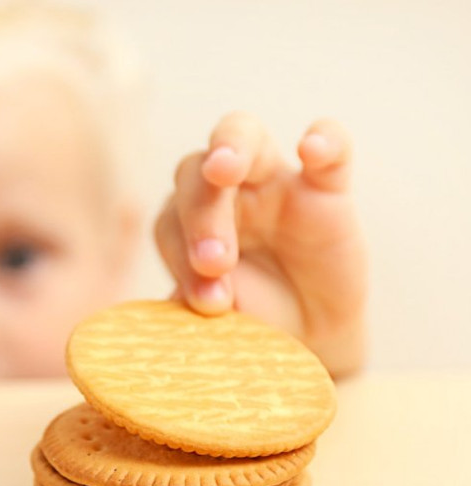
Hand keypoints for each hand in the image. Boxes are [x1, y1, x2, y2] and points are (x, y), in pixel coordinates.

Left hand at [155, 112, 367, 375]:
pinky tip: (313, 148)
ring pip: (244, 137)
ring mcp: (273, 182)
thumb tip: (165, 311)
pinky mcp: (327, 189)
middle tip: (214, 263)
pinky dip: (325, 141)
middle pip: (193, 173)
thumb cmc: (248, 319)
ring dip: (230, 150)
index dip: (178, 256)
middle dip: (199, 214)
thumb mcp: (217, 321)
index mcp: (186, 223)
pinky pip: (331, 149)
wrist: (307, 336)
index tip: (202, 302)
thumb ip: (193, 307)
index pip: (169, 221)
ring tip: (222, 170)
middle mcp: (224, 194)